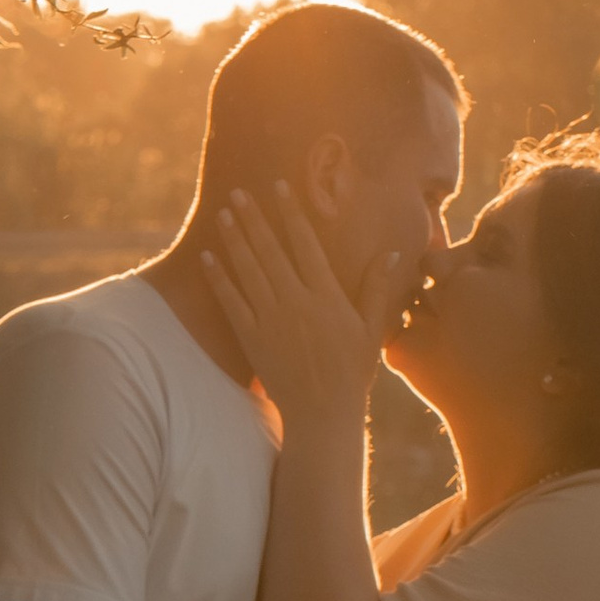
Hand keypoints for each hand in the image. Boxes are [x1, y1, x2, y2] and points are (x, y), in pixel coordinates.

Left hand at [203, 186, 398, 422]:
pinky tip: (209, 256)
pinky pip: (231, 302)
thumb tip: (391, 253)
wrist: (322, 414)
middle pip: (270, 250)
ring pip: (248, 270)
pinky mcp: (252, 338)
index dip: (291, 213)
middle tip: (239, 192)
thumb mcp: (372, 331)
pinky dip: (218, 278)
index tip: (280, 186)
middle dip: (254, 218)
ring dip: (234, 239)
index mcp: (326, 297)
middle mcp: (296, 303)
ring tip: (224, 213)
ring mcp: (270, 320)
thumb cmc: (352, 372)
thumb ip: (378, 290)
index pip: (305, 244)